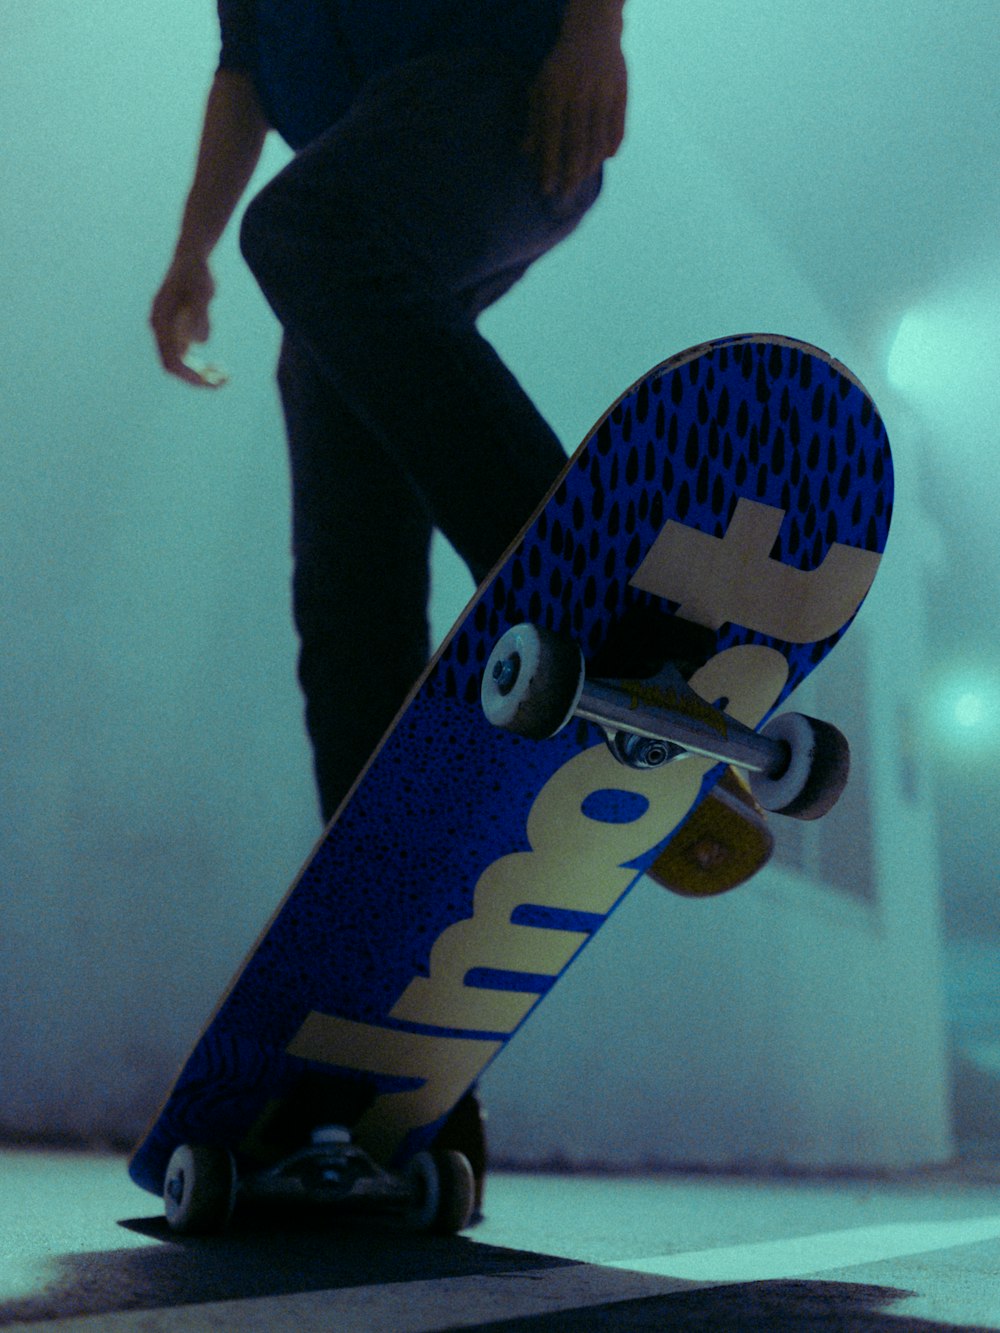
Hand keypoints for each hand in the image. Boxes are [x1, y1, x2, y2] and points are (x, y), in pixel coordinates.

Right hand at [150, 255, 227, 387]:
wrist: (192, 257)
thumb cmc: (197, 273)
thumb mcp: (203, 292)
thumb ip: (200, 315)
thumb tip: (200, 342)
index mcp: (161, 323)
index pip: (172, 361)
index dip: (190, 376)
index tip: (211, 381)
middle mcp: (161, 330)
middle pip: (176, 366)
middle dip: (198, 378)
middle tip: (224, 381)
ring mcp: (168, 331)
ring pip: (182, 364)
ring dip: (201, 374)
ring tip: (224, 376)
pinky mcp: (178, 331)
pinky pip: (187, 357)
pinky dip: (201, 366)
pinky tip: (219, 367)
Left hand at [522, 11, 627, 200]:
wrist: (593, 31)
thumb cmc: (561, 66)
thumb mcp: (541, 87)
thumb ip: (535, 120)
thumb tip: (526, 153)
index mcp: (556, 90)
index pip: (552, 137)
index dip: (549, 165)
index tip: (546, 188)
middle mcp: (580, 92)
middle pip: (577, 143)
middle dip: (571, 172)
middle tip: (566, 192)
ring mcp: (603, 91)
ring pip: (599, 138)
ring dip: (591, 164)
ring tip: (583, 178)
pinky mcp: (621, 91)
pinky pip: (618, 127)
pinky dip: (612, 146)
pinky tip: (605, 158)